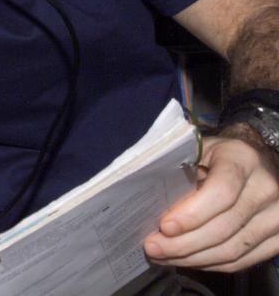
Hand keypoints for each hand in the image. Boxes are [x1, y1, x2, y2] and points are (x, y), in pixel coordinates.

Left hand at [143, 133, 278, 270]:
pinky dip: (211, 264)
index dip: (192, 214)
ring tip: (164, 256)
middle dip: (183, 244)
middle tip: (153, 247)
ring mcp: (276, 217)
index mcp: (243, 159)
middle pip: (224, 228)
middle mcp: (266, 188)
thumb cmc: (219, 155)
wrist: (259, 162)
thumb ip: (180, 169)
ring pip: (232, 250)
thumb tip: (149, 201)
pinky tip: (188, 259)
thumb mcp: (200, 150)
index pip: (221, 193)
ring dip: (193, 258)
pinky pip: (242, 261)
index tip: (164, 226)